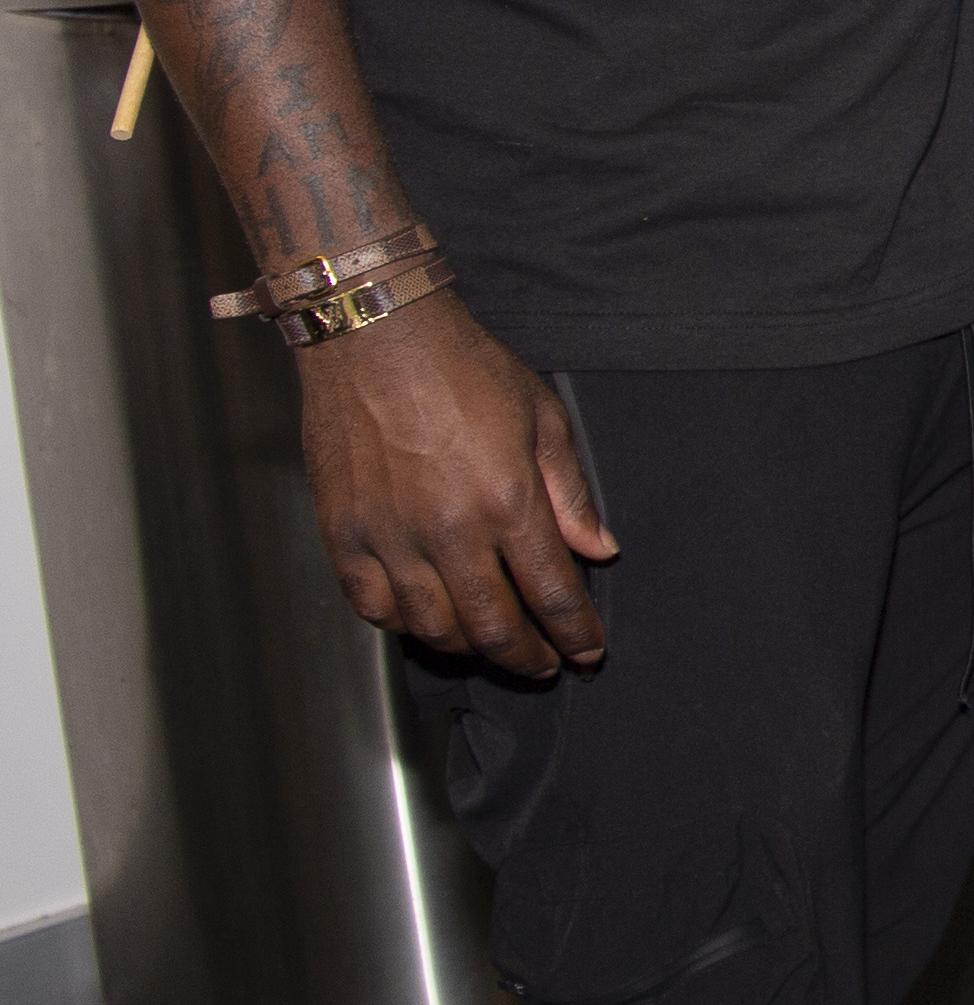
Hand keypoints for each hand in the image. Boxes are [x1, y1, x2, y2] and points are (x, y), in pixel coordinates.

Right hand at [295, 293, 616, 673]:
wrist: (377, 338)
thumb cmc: (464, 369)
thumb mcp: (542, 419)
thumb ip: (570, 494)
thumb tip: (599, 549)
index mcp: (507, 502)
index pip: (552, 592)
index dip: (575, 632)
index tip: (588, 652)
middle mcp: (448, 531)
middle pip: (493, 625)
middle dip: (526, 656)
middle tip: (544, 666)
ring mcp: (389, 537)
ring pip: (432, 627)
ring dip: (468, 648)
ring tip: (490, 647)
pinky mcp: (342, 534)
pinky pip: (372, 606)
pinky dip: (402, 625)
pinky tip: (425, 622)